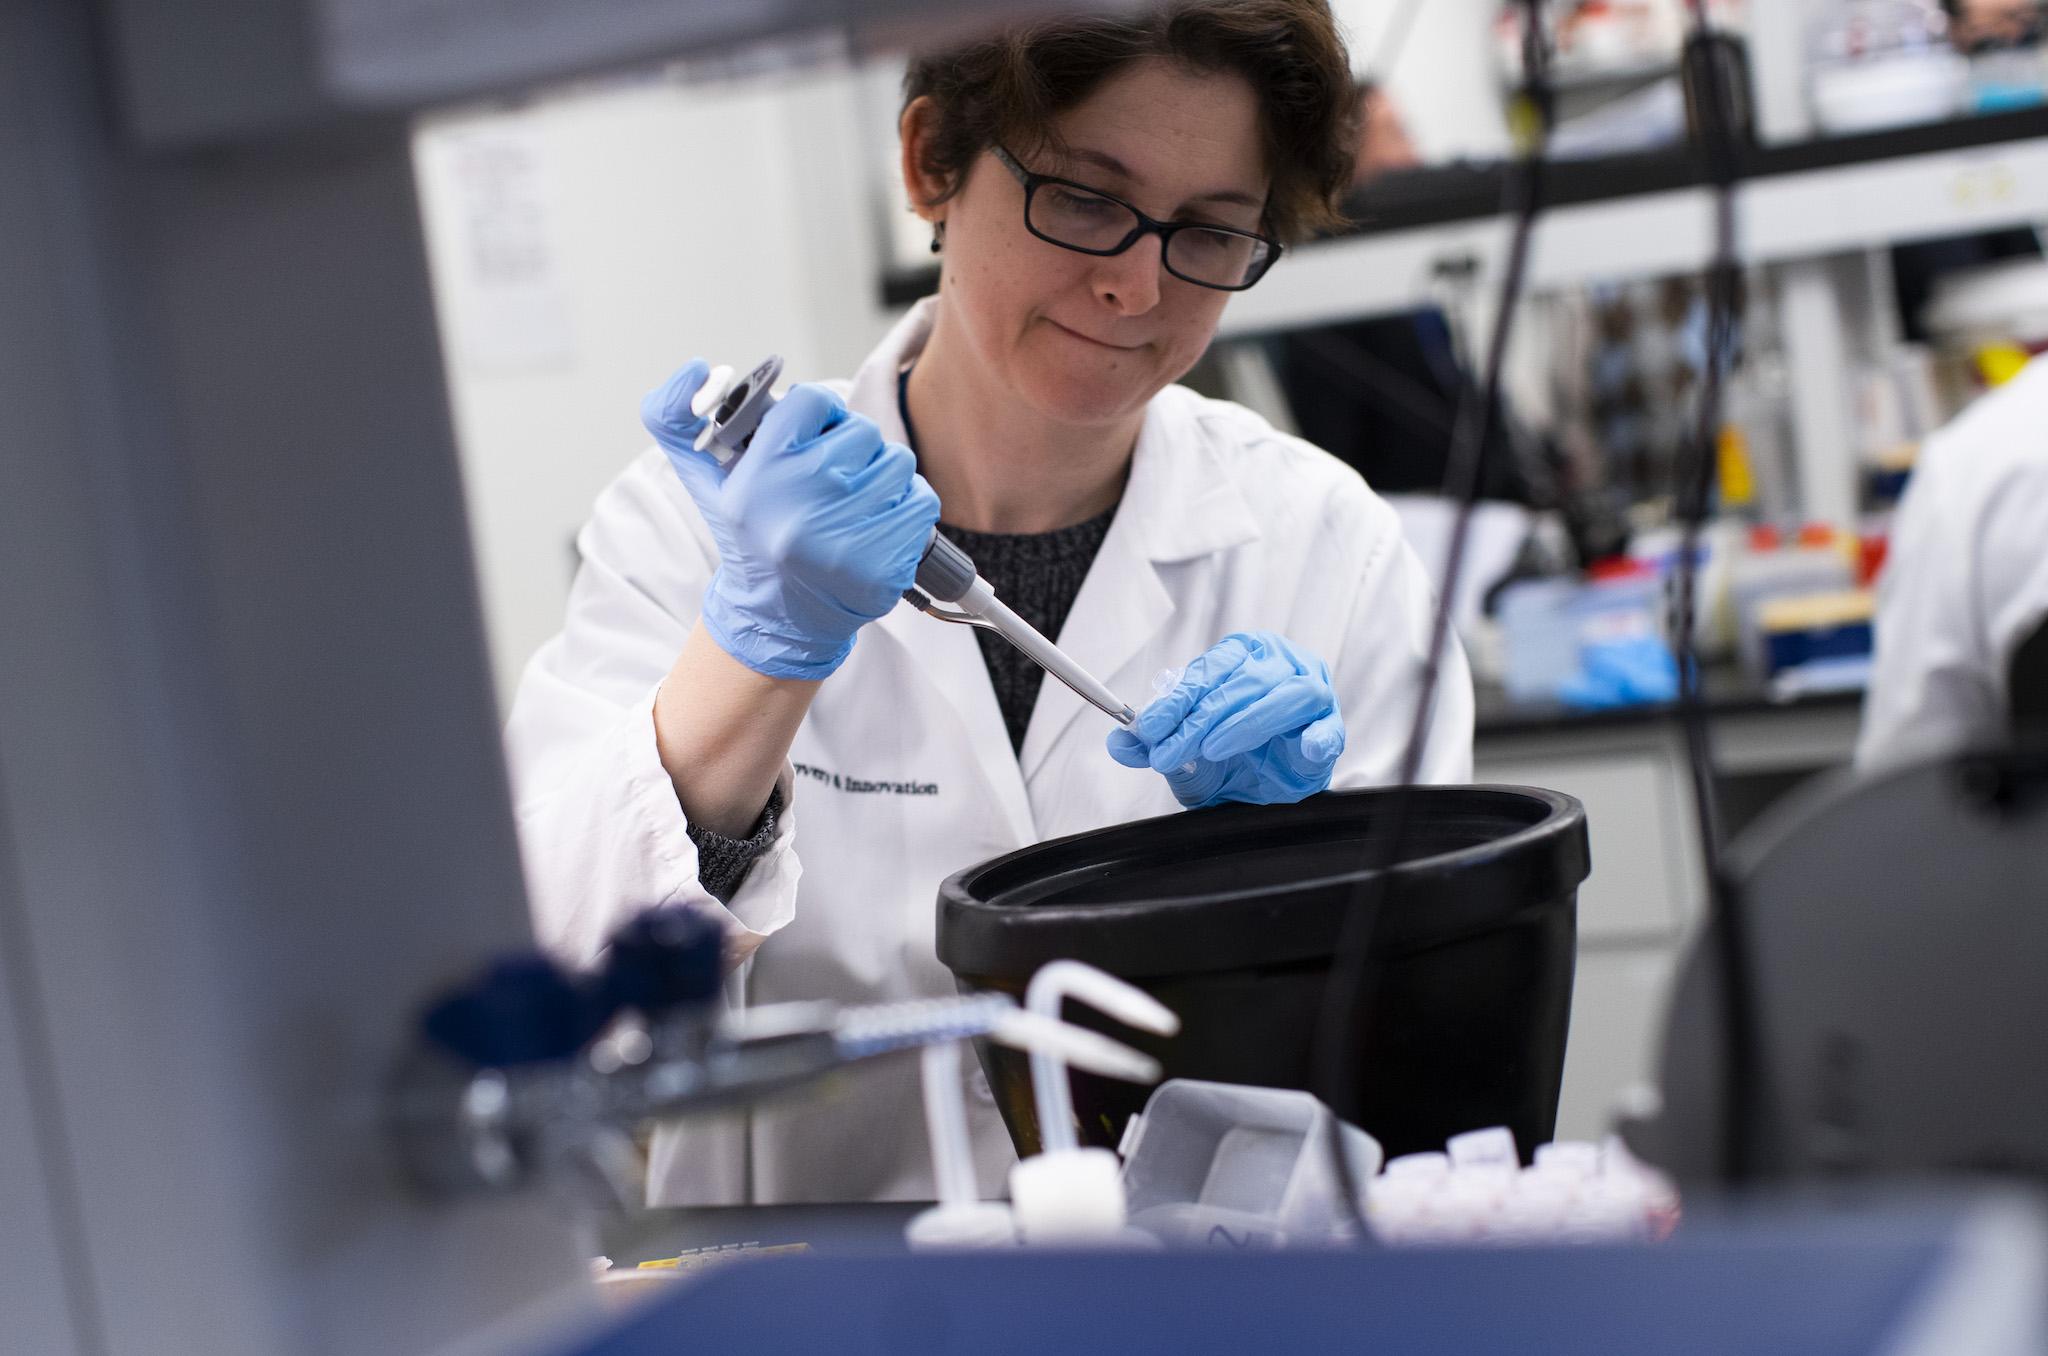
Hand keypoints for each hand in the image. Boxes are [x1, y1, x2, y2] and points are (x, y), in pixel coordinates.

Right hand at [642, 361, 939, 679]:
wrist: (777, 616)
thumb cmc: (748, 537)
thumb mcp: (702, 477)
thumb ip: (676, 417)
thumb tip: (696, 368)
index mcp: (761, 473)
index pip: (814, 400)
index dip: (818, 414)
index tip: (813, 435)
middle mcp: (803, 502)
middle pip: (863, 431)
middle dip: (852, 450)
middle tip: (832, 479)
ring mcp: (847, 536)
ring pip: (897, 463)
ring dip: (882, 478)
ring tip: (853, 504)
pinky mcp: (885, 564)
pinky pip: (921, 502)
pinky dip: (906, 508)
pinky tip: (876, 525)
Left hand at [1106, 632, 1344, 808]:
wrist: (1276, 779)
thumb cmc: (1235, 753)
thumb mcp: (1187, 753)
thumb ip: (1156, 746)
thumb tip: (1118, 744)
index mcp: (1242, 656)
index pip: (1207, 671)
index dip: (1176, 700)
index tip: (1148, 729)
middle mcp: (1278, 664)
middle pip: (1240, 683)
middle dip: (1199, 720)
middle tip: (1168, 751)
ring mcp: (1311, 691)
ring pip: (1284, 696)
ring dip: (1245, 723)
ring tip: (1213, 748)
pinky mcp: (1332, 725)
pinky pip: (1329, 728)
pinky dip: (1319, 737)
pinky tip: (1305, 746)